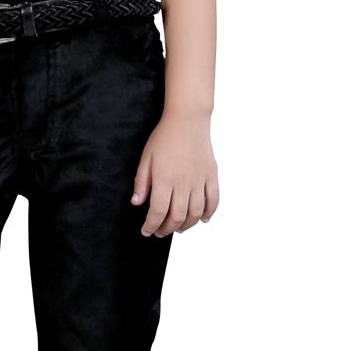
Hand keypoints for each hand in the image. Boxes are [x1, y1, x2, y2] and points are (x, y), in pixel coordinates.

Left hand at [130, 112, 219, 235]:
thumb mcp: (146, 158)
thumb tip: (137, 202)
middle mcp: (183, 183)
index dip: (151, 225)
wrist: (187, 120)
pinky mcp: (211, 175)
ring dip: (186, 225)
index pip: (158, 212)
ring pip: (195, 213)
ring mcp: (200, 180)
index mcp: (164, 179)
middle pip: (177, 217)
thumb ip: (141, 182)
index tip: (146, 231)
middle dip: (167, 229)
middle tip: (160, 231)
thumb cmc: (164, 137)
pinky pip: (214, 200)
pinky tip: (202, 219)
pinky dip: (209, 213)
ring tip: (177, 228)